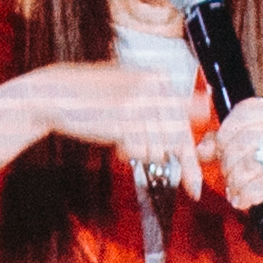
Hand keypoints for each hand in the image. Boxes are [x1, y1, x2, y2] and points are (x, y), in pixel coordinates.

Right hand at [29, 56, 204, 194]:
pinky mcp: (124, 118)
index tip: (196, 185)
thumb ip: (168, 103)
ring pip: (158, 149)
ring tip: (121, 134)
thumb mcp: (136, 90)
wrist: (57, 93)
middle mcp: (156, 87)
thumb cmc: (97, 97)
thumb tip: (206, 107)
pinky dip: (128, 152)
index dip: (193, 158)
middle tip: (166, 170)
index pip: (187, 122)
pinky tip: (113, 137)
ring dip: (140, 151)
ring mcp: (140, 102)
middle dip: (167, 158)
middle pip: (176, 140)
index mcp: (161, 77)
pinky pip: (139, 151)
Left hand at [214, 90, 262, 237]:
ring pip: (256, 161)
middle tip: (227, 175)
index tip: (219, 150)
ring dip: (237, 180)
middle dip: (229, 160)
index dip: (226, 131)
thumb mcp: (238, 155)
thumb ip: (219, 145)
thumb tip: (202, 150)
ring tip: (234, 189)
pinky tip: (243, 201)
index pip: (248, 110)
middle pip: (249, 137)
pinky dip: (248, 195)